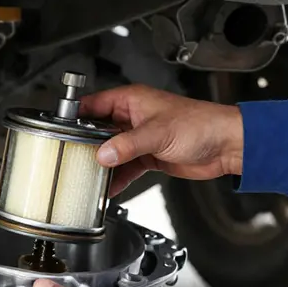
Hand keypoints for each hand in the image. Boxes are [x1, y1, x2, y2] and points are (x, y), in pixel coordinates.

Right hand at [81, 85, 242, 195]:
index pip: (94, 104)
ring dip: (103, 163)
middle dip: (87, 144)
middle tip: (72, 156)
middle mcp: (133, 117)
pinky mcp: (149, 154)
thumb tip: (103, 154)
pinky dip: (118, 176)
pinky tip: (109, 186)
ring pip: (112, 150)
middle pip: (99, 129)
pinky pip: (126, 166)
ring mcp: (140, 137)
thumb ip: (127, 145)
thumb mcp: (157, 134)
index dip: (77, 114)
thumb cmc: (201, 125)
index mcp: (132, 100)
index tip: (60, 127)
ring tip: (87, 175)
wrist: (227, 145)